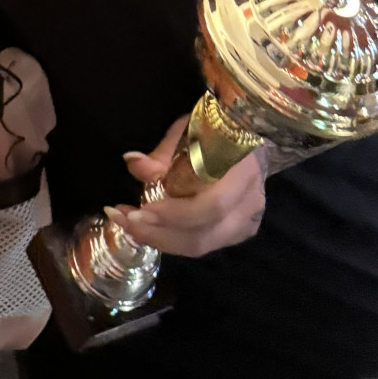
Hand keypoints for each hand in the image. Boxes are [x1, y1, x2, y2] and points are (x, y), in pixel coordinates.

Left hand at [106, 115, 266, 256]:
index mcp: (242, 171)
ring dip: (160, 240)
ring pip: (200, 246)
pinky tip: (150, 229)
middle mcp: (249, 203)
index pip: (211, 205)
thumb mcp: (188, 132)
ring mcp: (247, 223)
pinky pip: (203, 245)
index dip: (173, 214)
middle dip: (157, 233)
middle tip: (124, 220)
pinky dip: (173, 240)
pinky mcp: (239, 234)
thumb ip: (162, 153)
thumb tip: (131, 162)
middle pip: (202, 236)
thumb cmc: (217, 133)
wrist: (253, 141)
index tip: (138, 209)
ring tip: (130, 226)